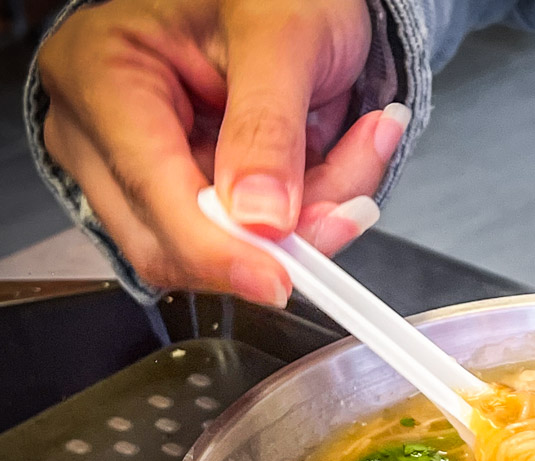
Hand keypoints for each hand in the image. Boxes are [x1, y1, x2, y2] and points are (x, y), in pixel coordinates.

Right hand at [38, 0, 407, 305]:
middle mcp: (106, 132)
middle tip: (351, 206)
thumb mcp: (281, 37)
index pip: (150, 189)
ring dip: (307, 221)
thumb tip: (259, 220)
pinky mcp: (192, 195)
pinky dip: (310, 213)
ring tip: (359, 149)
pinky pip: (253, 239)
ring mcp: (145, 170)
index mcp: (104, 73)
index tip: (280, 278)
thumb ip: (267, 128)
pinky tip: (342, 162)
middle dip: (275, 239)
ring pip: (222, 251)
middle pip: (175, 242)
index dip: (218, 248)